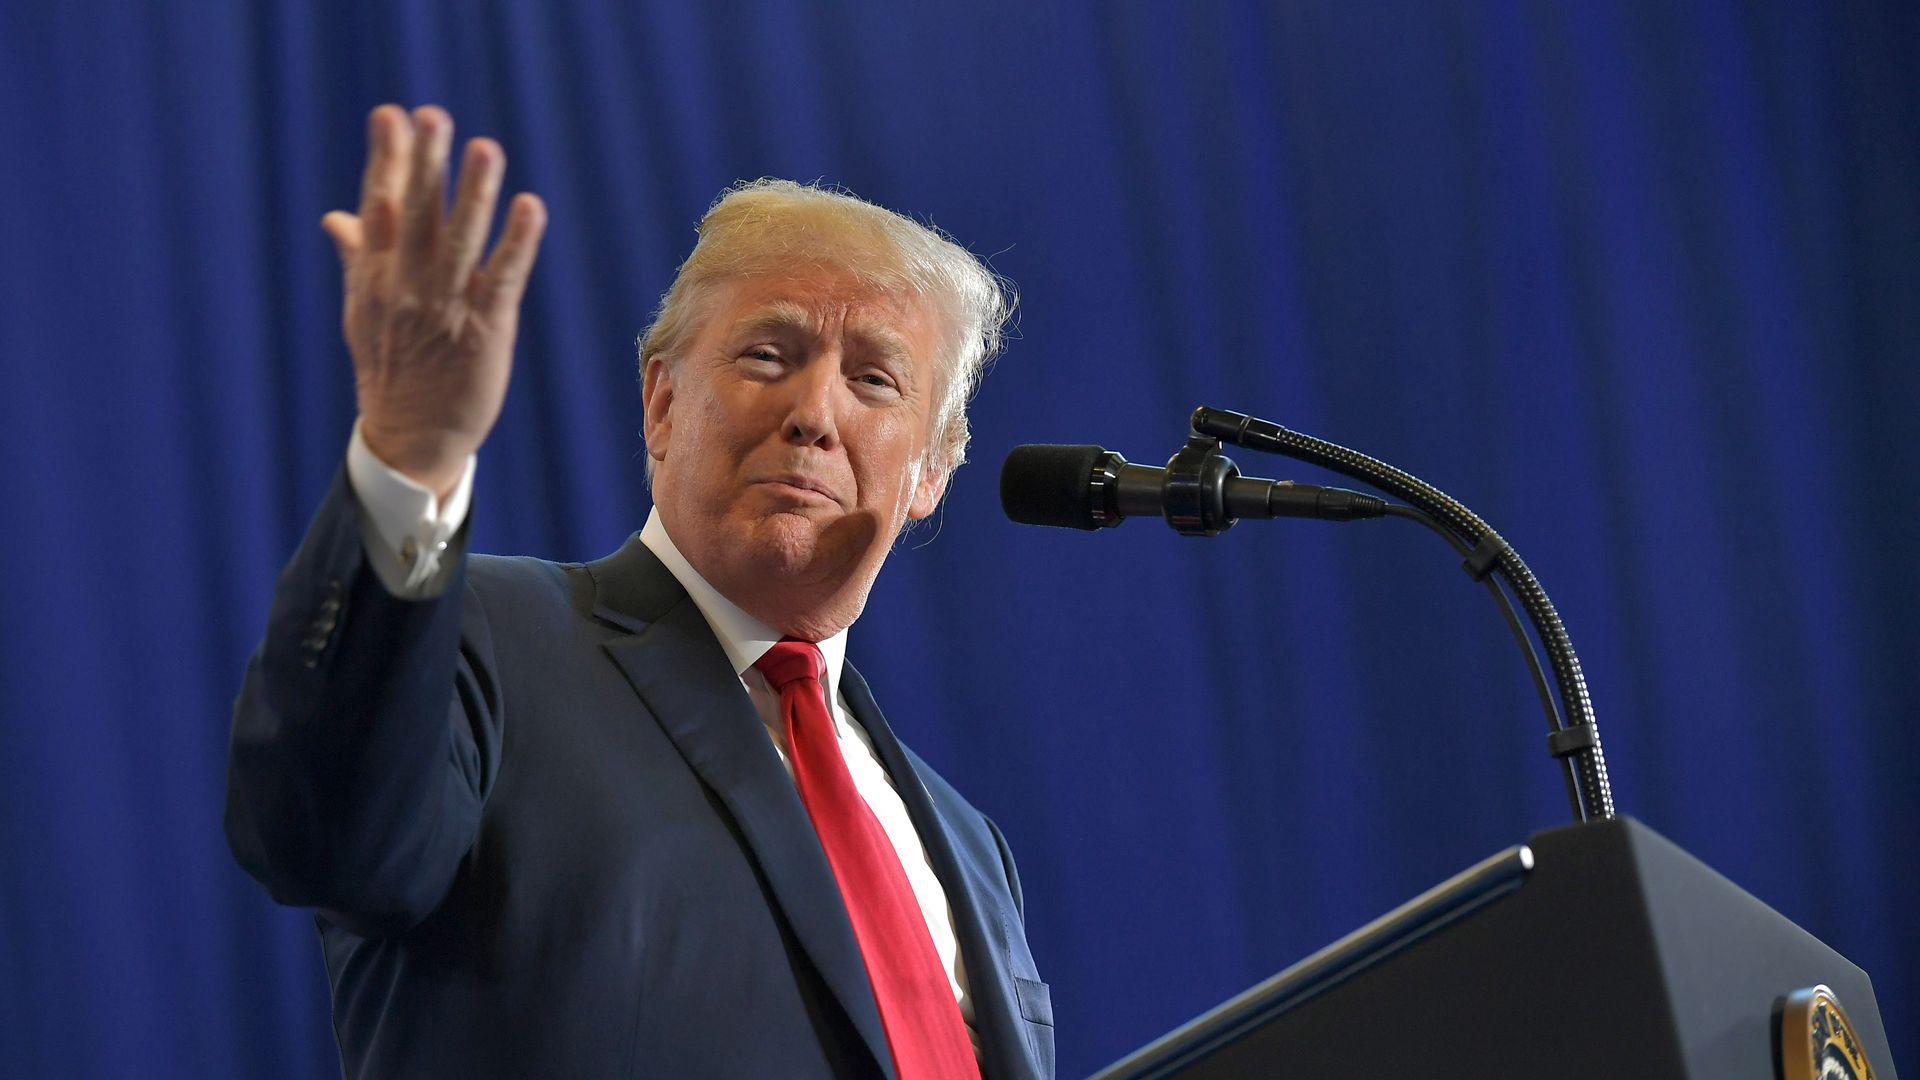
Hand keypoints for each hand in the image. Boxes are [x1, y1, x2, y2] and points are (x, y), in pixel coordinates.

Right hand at [322, 105, 546, 498]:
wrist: (412, 437)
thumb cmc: (391, 368)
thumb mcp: (363, 311)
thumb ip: (357, 257)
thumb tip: (337, 214)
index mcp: (376, 276)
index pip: (379, 206)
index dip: (386, 160)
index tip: (390, 115)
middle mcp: (407, 287)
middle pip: (415, 216)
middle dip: (424, 164)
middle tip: (434, 115)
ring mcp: (445, 308)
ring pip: (459, 241)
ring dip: (473, 194)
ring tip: (485, 148)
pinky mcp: (485, 330)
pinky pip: (502, 279)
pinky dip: (517, 242)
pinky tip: (530, 206)